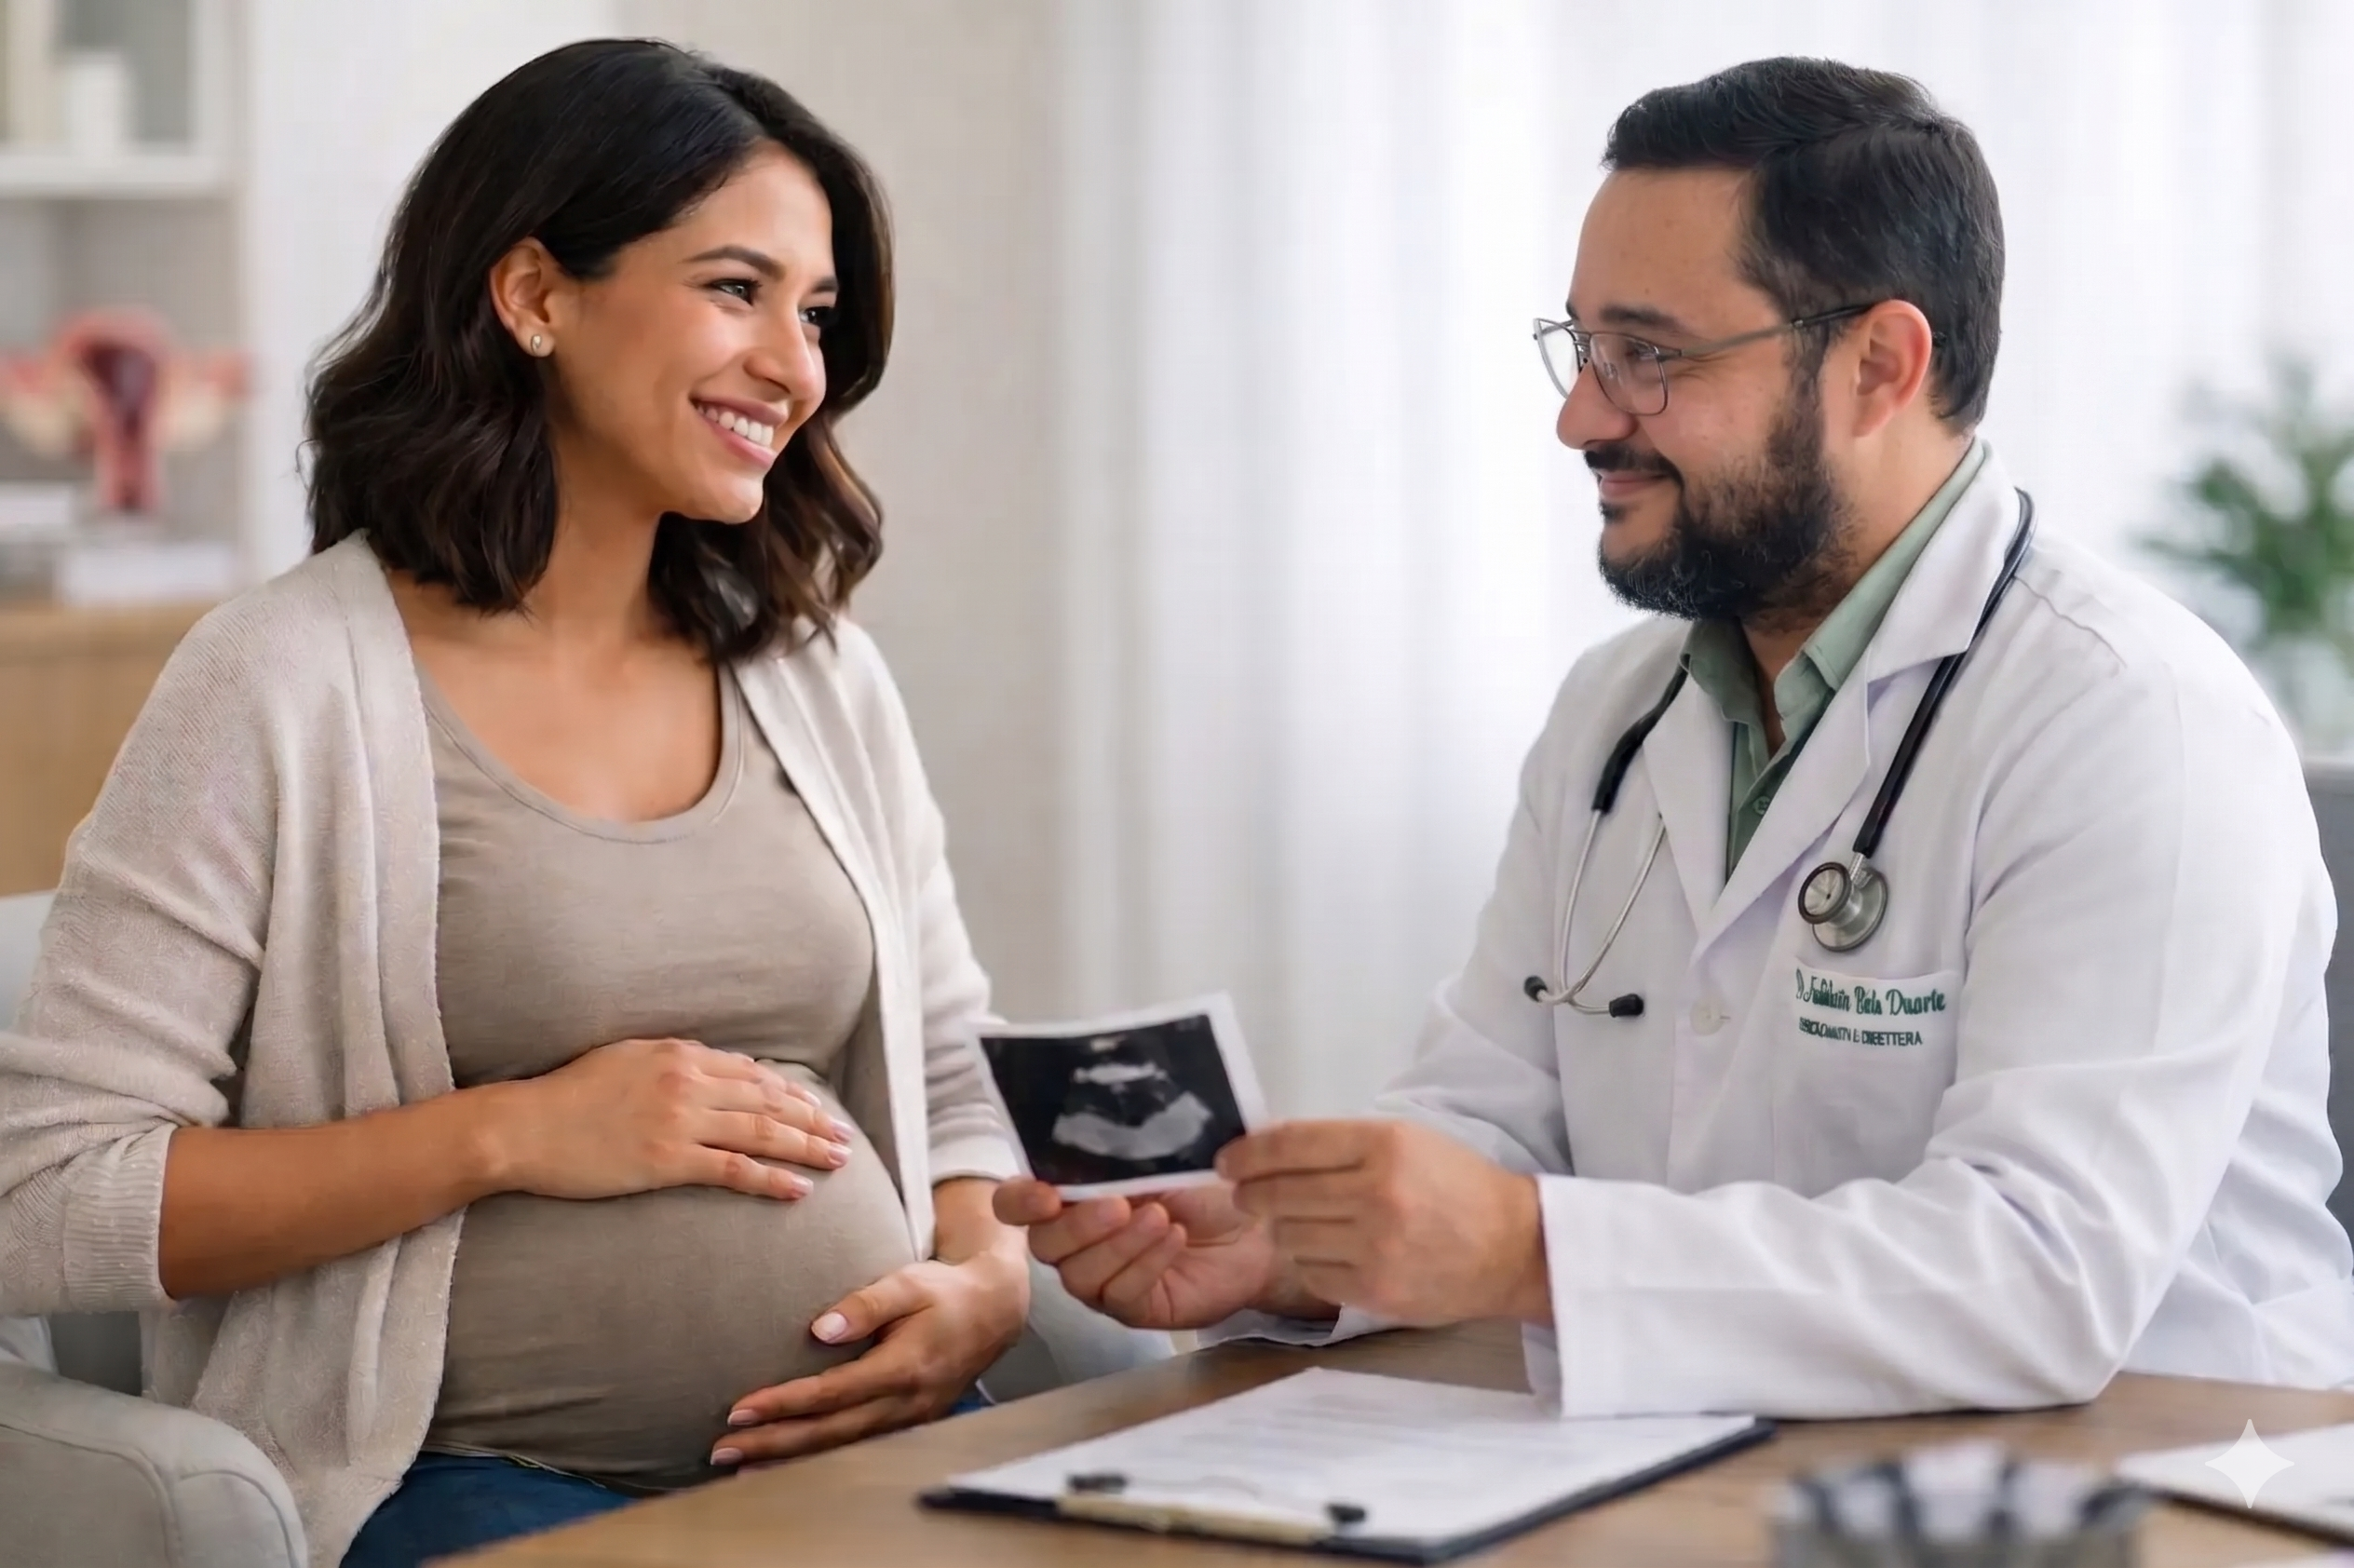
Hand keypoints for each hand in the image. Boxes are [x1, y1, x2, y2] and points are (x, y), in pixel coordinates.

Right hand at [484, 1038, 856, 1201]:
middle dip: (812, 1119)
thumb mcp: (626, 1058)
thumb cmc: (568, 1096)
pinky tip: (798, 1190)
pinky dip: (771, 1179)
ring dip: (805, 1146)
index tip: (816, 1108)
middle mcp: (687, 1081)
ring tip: (836, 1160)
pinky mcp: (668, 1160)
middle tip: (843, 1137)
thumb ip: (674, 1061)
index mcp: (679, 1053)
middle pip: (767, 1101)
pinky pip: (733, 1170)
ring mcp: (680, 1121)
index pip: (752, 1073)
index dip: (790, 1093)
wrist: (525, 1127)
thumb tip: (718, 1069)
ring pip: (761, 1132)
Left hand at [714, 1250, 1029, 1465]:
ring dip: (789, 1460)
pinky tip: (787, 1463)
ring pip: (840, 1449)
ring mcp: (909, 1420)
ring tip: (742, 1467)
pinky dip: (818, 1459)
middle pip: (828, 1433)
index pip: (831, 1393)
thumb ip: (866, 1303)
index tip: (739, 1409)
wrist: (994, 1312)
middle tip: (721, 1450)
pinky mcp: (908, 1424)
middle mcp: (906, 1403)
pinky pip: (856, 1448)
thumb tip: (821, 1328)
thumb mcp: (909, 1282)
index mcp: (904, 1367)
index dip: (783, 1404)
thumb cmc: (945, 1292)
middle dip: (772, 1444)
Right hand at [992, 1176, 1298, 1329]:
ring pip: (1078, 1275)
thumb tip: (1092, 1137)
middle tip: (1119, 1205)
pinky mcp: (1133, 1307)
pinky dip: (1145, 1263)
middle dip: (1078, 1225)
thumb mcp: (1159, 1158)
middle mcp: (1076, 1241)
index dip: (1020, 1201)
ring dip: (1119, 1244)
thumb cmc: (1205, 1187)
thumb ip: (1117, 1154)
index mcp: (1071, 1196)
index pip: (1016, 1204)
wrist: (1257, 1226)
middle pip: (1043, 1244)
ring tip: (1161, 1219)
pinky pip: (1119, 1294)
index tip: (1046, 1194)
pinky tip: (1174, 1239)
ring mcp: (1101, 1278)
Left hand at [1219, 1119, 1548, 1327]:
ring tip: (1297, 1222)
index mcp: (1384, 1144)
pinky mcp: (1375, 1290)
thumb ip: (1339, 1144)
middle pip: (1278, 1193)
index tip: (1227, 1161)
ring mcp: (1375, 1247)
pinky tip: (1327, 1250)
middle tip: (1245, 1194)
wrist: (1513, 1248)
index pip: (1290, 1144)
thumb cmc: (1455, 1186)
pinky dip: (1309, 1261)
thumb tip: (1266, 1148)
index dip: (1247, 1153)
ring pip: (1288, 1235)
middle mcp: (1377, 1194)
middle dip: (1251, 1193)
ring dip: (1281, 1229)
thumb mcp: (1406, 1141)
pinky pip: (1311, 1273)